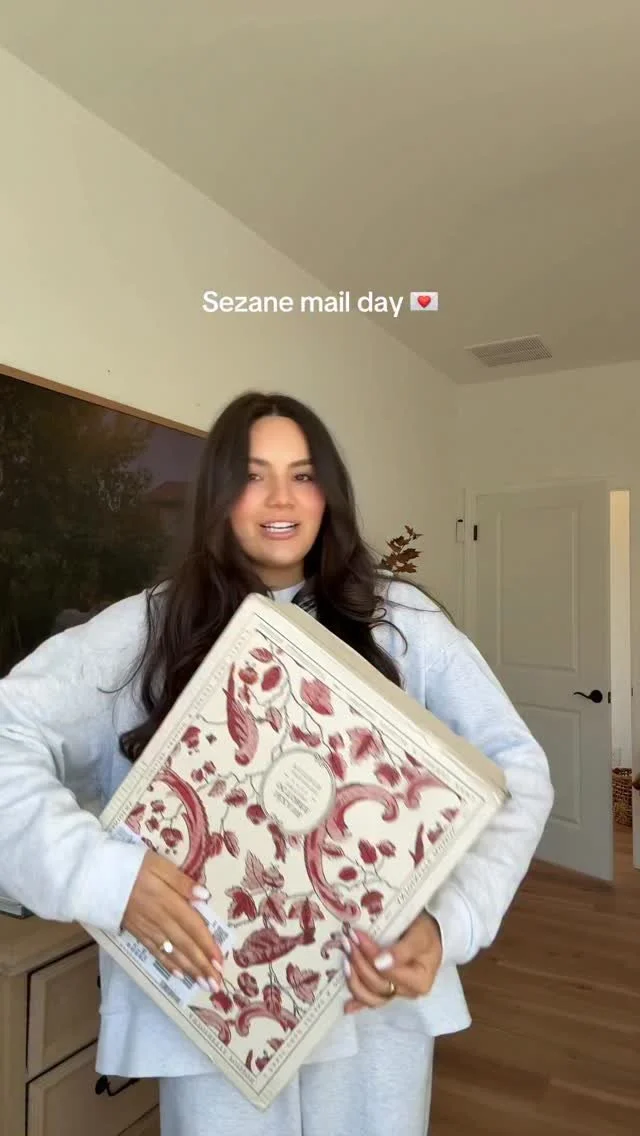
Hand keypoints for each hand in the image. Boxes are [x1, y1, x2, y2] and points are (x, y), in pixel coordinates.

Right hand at [121, 850, 223, 992]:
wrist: (96, 877)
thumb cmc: (130, 865)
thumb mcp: (158, 864)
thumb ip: (181, 881)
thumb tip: (204, 896)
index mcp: (168, 902)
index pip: (193, 927)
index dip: (207, 945)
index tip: (221, 962)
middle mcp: (160, 920)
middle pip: (185, 945)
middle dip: (202, 965)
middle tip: (216, 984)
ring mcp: (147, 929)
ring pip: (172, 952)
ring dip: (189, 969)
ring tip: (204, 983)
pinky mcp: (136, 932)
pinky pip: (155, 952)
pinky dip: (168, 964)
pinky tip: (179, 974)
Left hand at [342, 913, 442, 1013]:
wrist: (427, 934)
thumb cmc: (426, 933)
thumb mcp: (420, 936)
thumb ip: (403, 950)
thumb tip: (379, 963)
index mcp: (419, 981)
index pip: (390, 972)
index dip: (372, 956)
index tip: (358, 936)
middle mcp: (407, 992)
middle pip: (378, 985)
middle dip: (360, 964)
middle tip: (348, 942)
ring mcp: (395, 993)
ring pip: (371, 997)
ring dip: (354, 980)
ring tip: (345, 960)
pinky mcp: (385, 992)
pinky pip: (370, 1001)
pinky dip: (358, 1003)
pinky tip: (346, 1005)